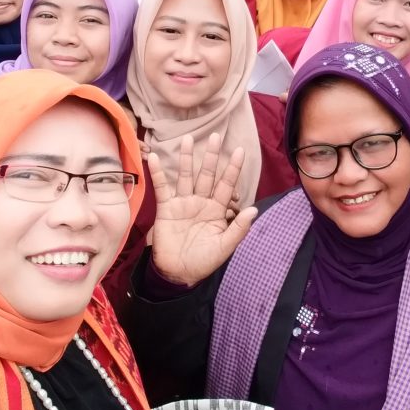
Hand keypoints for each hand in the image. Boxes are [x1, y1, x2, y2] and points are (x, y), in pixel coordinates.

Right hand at [149, 133, 255, 285]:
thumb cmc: (203, 261)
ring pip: (186, 176)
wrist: (178, 273)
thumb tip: (254, 209)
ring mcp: (183, 203)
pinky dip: (159, 173)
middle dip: (212, 156)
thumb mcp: (225, 247)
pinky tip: (156, 158)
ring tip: (188, 138)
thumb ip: (239, 228)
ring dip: (187, 158)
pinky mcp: (166, 209)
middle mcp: (201, 202)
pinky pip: (162, 188)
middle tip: (216, 135)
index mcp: (217, 210)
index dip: (233, 168)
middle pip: (207, 175)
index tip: (240, 150)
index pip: (227, 185)